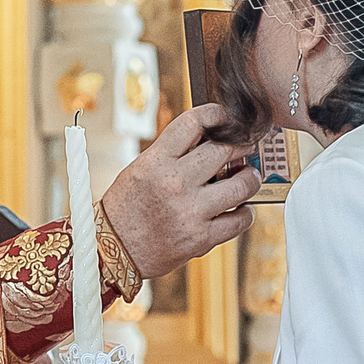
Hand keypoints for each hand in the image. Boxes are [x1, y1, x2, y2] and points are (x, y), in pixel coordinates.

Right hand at [99, 105, 260, 278]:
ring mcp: (190, 212)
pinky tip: (241, 209)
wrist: (113, 249)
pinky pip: (239, 220)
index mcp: (156, 162)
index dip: (216, 114)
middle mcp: (174, 183)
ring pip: (241, 186)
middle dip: (242, 146)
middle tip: (246, 147)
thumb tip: (211, 139)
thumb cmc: (126, 208)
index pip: (193, 123)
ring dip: (251, 178)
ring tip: (249, 177)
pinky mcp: (201, 238)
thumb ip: (172, 154)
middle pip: (224, 150)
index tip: (226, 118)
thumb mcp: (140, 170)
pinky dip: (245, 213)